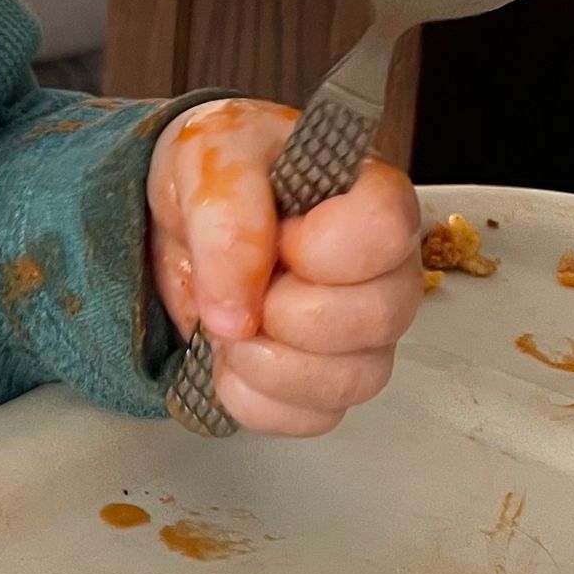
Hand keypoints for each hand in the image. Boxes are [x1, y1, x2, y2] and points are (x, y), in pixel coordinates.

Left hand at [147, 99, 422, 436]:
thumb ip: (227, 217)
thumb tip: (237, 315)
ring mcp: (363, 335)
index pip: (387, 230)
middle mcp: (385, 270)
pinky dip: (255, 398)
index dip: (324, 248)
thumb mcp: (210, 155)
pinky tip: (229, 360)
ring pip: (353, 381)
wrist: (187, 206)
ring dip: (269, 362)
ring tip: (226, 321)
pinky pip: (312, 418)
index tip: (278, 239)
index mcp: (368, 195)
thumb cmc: (218, 163)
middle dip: (287, 310)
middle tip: (241, 284)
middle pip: (377, 318)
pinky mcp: (328, 381)